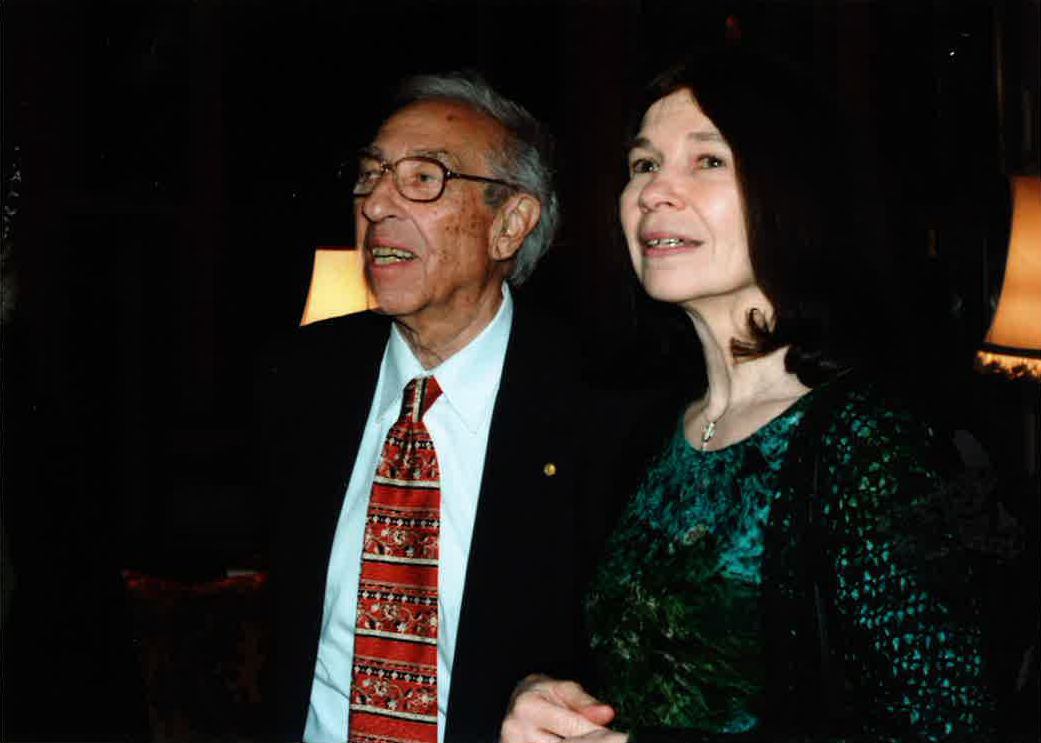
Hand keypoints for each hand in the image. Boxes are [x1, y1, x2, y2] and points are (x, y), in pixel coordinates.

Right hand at [500, 674, 616, 742]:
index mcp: (529, 707)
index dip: (596, 733)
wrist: (516, 704)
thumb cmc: (543, 694)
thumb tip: (607, 714)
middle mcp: (516, 730)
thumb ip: (585, 702)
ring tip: (594, 741)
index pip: (571, 726)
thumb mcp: (564, 689)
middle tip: (609, 740)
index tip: (615, 736)